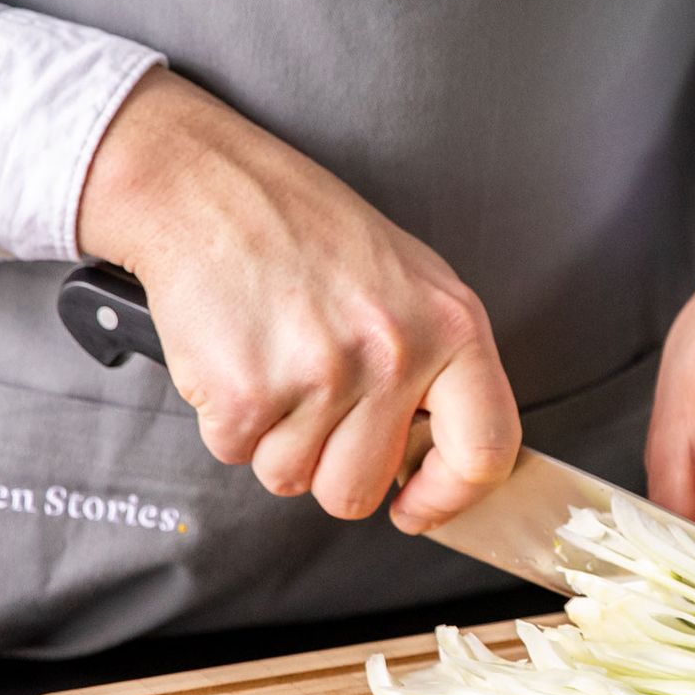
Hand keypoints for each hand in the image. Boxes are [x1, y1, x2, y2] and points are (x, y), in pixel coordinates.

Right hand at [77, 68, 519, 532]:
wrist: (207, 187)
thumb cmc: (308, 233)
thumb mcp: (412, 283)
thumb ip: (440, 368)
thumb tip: (442, 456)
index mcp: (453, 329)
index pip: (486, 452)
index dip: (449, 497)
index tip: (416, 508)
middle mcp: (395, 356)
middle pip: (361, 490)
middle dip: (328, 467)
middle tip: (312, 403)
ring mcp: (321, 377)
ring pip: (292, 479)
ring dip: (273, 440)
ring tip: (274, 365)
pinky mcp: (246, 392)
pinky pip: (236, 453)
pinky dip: (227, 420)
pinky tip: (237, 357)